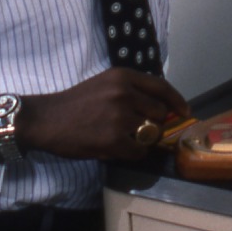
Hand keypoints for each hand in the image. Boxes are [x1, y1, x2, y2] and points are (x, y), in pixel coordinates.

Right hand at [16, 69, 189, 160]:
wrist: (47, 120)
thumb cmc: (75, 103)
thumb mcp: (104, 84)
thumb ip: (130, 91)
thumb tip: (161, 108)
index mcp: (123, 77)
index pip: (162, 87)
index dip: (177, 101)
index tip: (184, 111)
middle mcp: (125, 93)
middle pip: (160, 113)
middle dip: (155, 124)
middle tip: (141, 130)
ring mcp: (120, 116)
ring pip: (151, 133)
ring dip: (143, 140)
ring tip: (126, 139)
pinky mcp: (113, 139)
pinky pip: (139, 151)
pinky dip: (133, 153)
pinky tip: (119, 149)